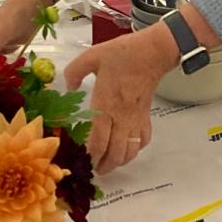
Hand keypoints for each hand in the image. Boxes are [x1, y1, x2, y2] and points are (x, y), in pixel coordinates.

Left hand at [64, 23, 176, 173]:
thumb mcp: (92, 56)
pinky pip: (143, 141)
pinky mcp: (146, 116)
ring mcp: (135, 118)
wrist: (152, 52)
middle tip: (94, 170)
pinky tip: (127, 149)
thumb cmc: (122, 53)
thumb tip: (68, 87)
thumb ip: (75, 71)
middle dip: (104, 166)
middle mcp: (121, 116)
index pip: (98, 139)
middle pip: (115, 152)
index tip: (83, 161)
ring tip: (108, 165)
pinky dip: (135, 150)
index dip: (91, 155)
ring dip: (119, 162)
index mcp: (105, 104)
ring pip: (130, 151)